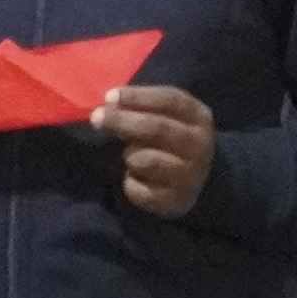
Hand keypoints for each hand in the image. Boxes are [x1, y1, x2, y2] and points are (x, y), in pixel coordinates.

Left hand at [96, 83, 217, 220]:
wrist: (200, 180)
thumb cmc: (172, 139)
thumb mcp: (168, 116)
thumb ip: (143, 107)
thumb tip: (110, 103)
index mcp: (199, 118)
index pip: (171, 100)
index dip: (138, 97)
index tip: (109, 97)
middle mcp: (200, 146)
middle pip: (157, 128)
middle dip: (122, 121)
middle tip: (96, 118)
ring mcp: (190, 175)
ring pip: (146, 160)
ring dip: (130, 156)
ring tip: (132, 156)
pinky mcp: (175, 201)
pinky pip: (139, 189)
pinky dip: (130, 183)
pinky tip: (135, 178)